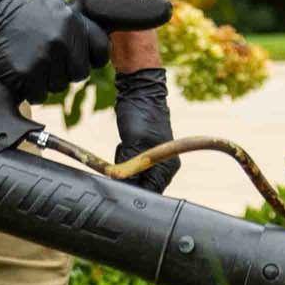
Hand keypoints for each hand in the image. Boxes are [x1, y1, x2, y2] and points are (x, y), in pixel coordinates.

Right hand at [0, 0, 110, 103]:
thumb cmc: (16, 10)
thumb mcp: (52, 3)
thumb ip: (74, 20)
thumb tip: (98, 34)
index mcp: (72, 21)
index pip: (100, 51)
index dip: (92, 58)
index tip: (81, 60)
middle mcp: (62, 40)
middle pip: (79, 73)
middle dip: (65, 70)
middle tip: (46, 60)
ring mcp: (44, 58)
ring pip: (59, 86)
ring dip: (45, 80)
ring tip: (30, 61)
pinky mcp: (26, 74)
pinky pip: (38, 95)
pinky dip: (29, 89)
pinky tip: (20, 71)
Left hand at [112, 66, 176, 193]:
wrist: (140, 91)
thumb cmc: (141, 114)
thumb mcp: (133, 143)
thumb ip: (129, 167)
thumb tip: (121, 185)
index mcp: (167, 167)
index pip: (150, 193)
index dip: (132, 191)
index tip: (117, 183)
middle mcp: (164, 167)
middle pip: (142, 187)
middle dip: (127, 178)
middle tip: (122, 157)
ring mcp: (155, 160)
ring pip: (134, 177)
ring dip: (124, 168)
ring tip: (124, 148)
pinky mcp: (145, 153)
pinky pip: (131, 166)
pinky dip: (124, 160)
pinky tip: (124, 146)